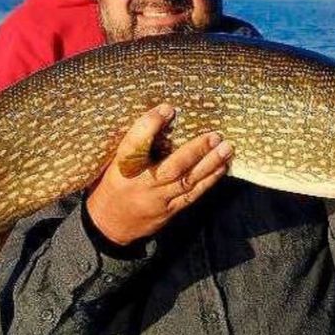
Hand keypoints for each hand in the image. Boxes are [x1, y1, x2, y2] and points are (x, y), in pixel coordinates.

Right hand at [86, 103, 233, 245]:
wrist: (108, 226)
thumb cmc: (112, 185)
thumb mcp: (113, 163)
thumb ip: (133, 144)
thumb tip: (158, 115)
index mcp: (121, 168)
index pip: (134, 144)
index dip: (149, 125)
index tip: (167, 108)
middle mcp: (141, 184)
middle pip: (172, 167)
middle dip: (196, 150)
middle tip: (214, 134)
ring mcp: (157, 199)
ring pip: (187, 181)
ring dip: (210, 164)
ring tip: (226, 148)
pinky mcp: (169, 210)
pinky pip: (192, 194)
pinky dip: (209, 180)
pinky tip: (221, 167)